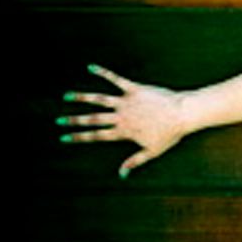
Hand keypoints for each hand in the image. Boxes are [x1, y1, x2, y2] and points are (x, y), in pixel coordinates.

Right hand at [58, 63, 189, 177]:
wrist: (183, 114)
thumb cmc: (170, 134)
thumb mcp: (152, 151)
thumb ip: (135, 161)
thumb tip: (122, 174)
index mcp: (124, 132)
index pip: (97, 136)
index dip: (79, 137)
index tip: (64, 138)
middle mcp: (122, 116)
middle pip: (93, 119)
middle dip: (74, 120)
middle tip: (58, 121)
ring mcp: (127, 102)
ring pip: (100, 99)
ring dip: (82, 97)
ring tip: (67, 96)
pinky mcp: (134, 89)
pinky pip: (116, 79)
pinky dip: (103, 72)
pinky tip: (91, 67)